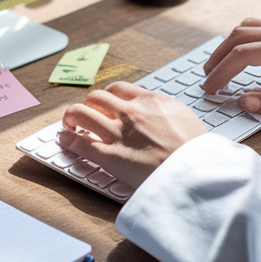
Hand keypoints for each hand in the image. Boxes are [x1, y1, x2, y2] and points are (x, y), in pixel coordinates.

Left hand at [58, 82, 207, 188]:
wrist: (196, 172)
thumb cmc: (196, 151)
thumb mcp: (186, 118)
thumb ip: (168, 112)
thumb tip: (164, 113)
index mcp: (151, 101)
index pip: (119, 88)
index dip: (108, 96)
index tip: (105, 103)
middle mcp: (131, 112)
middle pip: (97, 97)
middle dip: (88, 104)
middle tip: (86, 114)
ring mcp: (119, 133)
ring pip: (81, 113)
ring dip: (71, 117)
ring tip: (70, 124)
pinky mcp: (110, 156)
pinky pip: (79, 143)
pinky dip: (67, 139)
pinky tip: (64, 140)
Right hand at [202, 19, 260, 116]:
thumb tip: (243, 102)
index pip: (242, 57)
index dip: (221, 73)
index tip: (209, 90)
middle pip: (239, 36)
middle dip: (218, 57)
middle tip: (207, 79)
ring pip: (249, 26)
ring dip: (229, 43)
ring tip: (219, 64)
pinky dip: (244, 36)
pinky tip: (243, 52)